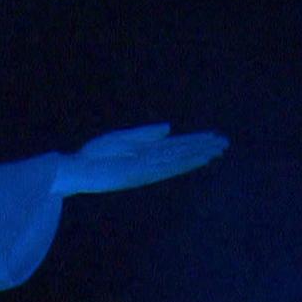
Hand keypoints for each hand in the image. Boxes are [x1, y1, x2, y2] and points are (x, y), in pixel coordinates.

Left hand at [51, 124, 228, 195]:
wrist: (76, 169)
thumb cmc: (93, 156)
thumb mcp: (121, 138)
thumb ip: (145, 134)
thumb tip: (169, 128)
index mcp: (146, 152)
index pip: (176, 145)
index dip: (195, 141)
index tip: (214, 136)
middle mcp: (150, 161)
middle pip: (181, 152)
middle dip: (202, 148)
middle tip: (225, 144)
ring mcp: (146, 168)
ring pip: (178, 160)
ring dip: (197, 155)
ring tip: (217, 150)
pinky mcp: (140, 173)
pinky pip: (165, 167)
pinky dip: (182, 163)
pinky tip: (195, 159)